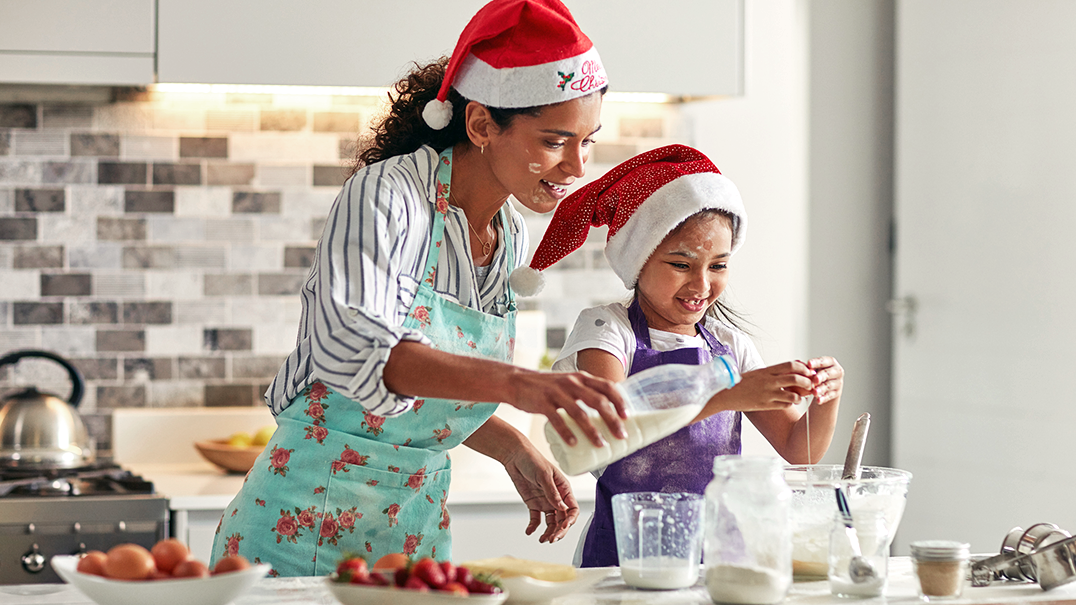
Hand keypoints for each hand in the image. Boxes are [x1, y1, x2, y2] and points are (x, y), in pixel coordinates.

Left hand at [501, 445, 579, 542]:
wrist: (515, 456)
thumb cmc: (532, 460)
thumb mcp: (544, 475)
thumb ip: (552, 492)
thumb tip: (561, 508)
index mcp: (564, 489)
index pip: (572, 509)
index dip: (570, 520)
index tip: (564, 527)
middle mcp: (556, 498)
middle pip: (562, 519)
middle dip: (559, 531)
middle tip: (552, 539)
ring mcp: (545, 502)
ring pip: (551, 522)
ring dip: (548, 532)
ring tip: (542, 540)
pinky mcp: (533, 504)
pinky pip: (536, 519)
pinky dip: (533, 527)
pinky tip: (530, 532)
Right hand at [507, 371, 626, 447]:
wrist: (517, 381)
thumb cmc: (547, 387)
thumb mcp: (568, 383)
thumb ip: (584, 392)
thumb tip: (605, 412)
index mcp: (581, 378)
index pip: (607, 386)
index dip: (620, 401)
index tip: (628, 416)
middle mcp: (572, 383)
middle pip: (598, 401)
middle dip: (613, 419)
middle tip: (621, 435)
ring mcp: (557, 392)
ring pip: (579, 412)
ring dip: (592, 430)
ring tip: (601, 444)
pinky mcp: (542, 403)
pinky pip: (557, 419)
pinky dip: (566, 432)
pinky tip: (573, 443)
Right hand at [707, 360, 815, 413]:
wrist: (726, 394)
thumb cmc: (742, 382)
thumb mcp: (758, 373)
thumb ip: (774, 372)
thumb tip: (793, 368)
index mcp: (767, 371)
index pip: (792, 365)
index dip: (804, 368)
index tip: (808, 372)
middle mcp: (768, 381)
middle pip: (796, 379)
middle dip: (807, 382)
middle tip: (810, 385)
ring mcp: (767, 394)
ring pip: (793, 396)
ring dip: (800, 397)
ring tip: (799, 396)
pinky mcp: (765, 405)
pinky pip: (784, 405)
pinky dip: (789, 404)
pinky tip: (787, 402)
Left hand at [806, 356, 843, 403]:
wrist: (824, 388)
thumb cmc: (816, 375)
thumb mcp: (813, 369)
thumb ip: (808, 367)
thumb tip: (795, 364)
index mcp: (831, 362)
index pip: (824, 361)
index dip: (817, 362)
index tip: (808, 364)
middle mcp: (836, 371)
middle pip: (828, 373)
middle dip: (821, 376)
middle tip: (815, 379)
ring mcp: (838, 383)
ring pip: (829, 385)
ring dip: (821, 389)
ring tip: (814, 392)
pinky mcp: (836, 393)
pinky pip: (830, 396)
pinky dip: (824, 398)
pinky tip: (818, 401)